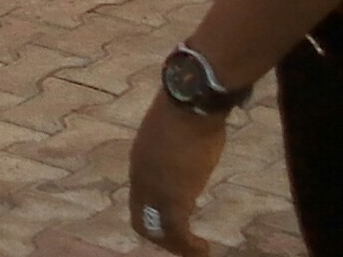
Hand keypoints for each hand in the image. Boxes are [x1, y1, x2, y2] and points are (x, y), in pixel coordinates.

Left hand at [126, 91, 228, 254]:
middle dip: (161, 238)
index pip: (139, 199)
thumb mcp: (173, 131)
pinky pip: (176, 232)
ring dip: (177, 246)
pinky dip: (188, 247)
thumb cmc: (189, 107)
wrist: (192, 101)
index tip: (174, 222)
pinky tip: (203, 249)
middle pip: (141, 220)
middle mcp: (141, 179)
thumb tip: (189, 147)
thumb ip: (174, 148)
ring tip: (197, 251)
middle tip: (183, 243)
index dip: (153, 215)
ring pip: (158, 231)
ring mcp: (155, 189)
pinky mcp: (175, 196)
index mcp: (140, 161)